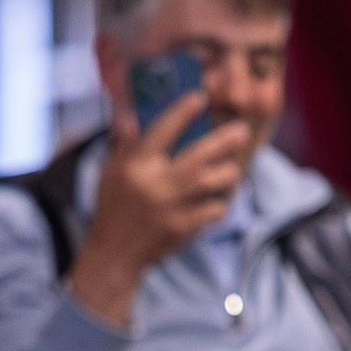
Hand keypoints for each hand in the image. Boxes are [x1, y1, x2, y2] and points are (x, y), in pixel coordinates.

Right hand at [66, 92, 252, 328]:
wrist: (114, 253)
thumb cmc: (112, 207)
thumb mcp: (110, 171)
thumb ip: (124, 144)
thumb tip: (134, 115)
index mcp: (135, 165)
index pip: (162, 130)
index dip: (182, 112)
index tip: (200, 98)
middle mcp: (155, 184)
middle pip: (197, 156)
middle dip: (223, 141)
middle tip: (241, 130)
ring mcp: (171, 207)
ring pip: (211, 183)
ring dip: (228, 172)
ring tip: (234, 166)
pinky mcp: (183, 228)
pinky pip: (213, 210)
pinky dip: (221, 202)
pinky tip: (221, 197)